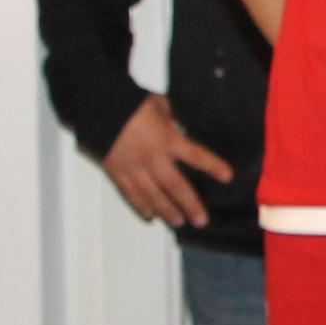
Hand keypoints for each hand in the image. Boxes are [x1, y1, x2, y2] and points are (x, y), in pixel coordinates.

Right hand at [101, 93, 236, 229]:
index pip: (195, 155)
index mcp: (166, 138)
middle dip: (189, 204)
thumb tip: (182, 126)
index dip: (212, 166)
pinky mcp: (117, 172)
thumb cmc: (131, 102)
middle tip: (201, 220)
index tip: (227, 176)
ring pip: (153, 195)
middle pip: (175, 185)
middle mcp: (152, 157)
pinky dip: (141, 206)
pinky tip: (150, 216)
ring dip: (167, 211)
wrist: (98, 106)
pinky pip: (131, 194)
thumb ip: (173, 119)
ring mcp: (134, 168)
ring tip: (178, 222)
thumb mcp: (160, 105)